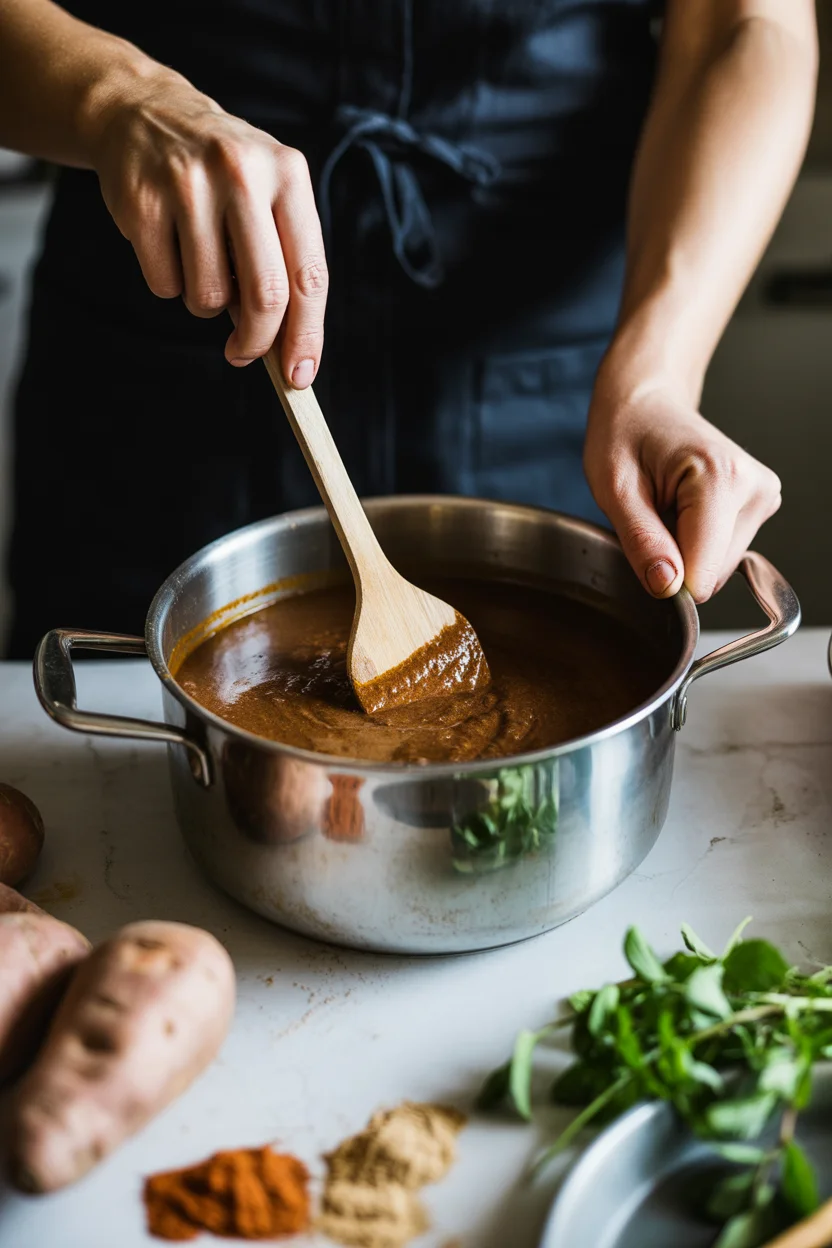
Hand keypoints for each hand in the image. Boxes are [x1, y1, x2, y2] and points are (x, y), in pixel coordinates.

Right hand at [90, 67, 326, 381]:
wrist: (145, 113)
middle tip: (244, 353)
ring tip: (201, 263)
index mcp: (288, 174)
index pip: (309, 275)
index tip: (300, 375)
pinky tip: (168, 244)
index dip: (307, 335)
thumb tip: (285, 350)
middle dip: (257, 342)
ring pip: (210, 297)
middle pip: (266, 295)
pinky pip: (165, 284)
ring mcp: (188, 184)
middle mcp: (242, 173)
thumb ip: (283, 262)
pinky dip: (169, 282)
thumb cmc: (222, 176)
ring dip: (206, 303)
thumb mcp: (266, 196)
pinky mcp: (142, 201)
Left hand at [583, 380, 781, 602]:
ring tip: (664, 508)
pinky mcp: (759, 505)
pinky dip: (695, 543)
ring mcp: (762, 496)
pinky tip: (680, 510)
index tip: (643, 546)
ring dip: (683, 552)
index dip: (665, 576)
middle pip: (712, 574)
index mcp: (721, 478)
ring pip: (718, 568)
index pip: (703, 573)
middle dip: (674, 560)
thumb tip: (668, 587)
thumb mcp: (614, 489)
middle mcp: (753, 488)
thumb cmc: (625, 433)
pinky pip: (722, 553)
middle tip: (650, 517)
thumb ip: (642, 541)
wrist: (645, 402)